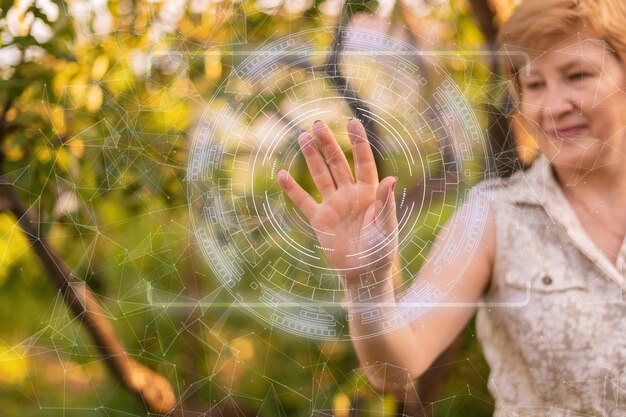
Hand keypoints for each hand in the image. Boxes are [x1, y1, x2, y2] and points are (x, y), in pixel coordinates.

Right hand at [277, 119, 397, 282]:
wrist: (364, 273)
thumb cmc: (381, 250)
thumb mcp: (386, 226)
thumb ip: (386, 202)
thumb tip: (391, 177)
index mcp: (369, 192)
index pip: (363, 161)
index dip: (358, 142)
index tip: (352, 122)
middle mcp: (350, 194)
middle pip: (337, 163)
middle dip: (328, 143)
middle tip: (317, 124)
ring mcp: (333, 205)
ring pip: (320, 176)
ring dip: (311, 157)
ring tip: (302, 136)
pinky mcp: (320, 220)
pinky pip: (303, 201)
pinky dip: (292, 189)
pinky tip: (281, 174)